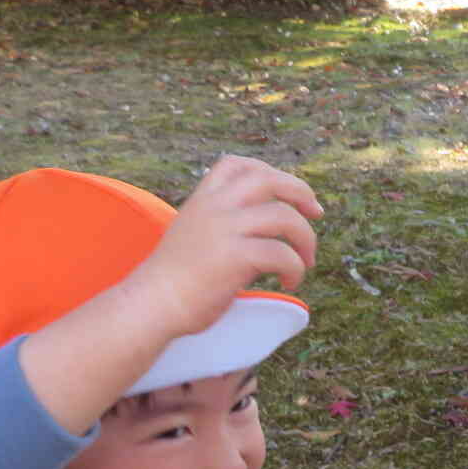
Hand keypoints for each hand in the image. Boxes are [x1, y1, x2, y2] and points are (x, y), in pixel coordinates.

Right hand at [125, 156, 322, 340]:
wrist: (152, 304)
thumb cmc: (173, 280)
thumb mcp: (192, 234)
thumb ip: (221, 223)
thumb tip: (263, 229)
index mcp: (203, 200)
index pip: (237, 164)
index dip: (270, 172)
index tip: (289, 194)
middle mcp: (214, 207)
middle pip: (269, 180)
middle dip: (301, 192)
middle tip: (316, 213)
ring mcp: (225, 230)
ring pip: (284, 218)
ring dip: (306, 240)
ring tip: (306, 262)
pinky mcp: (235, 257)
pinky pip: (282, 254)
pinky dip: (295, 269)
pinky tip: (289, 283)